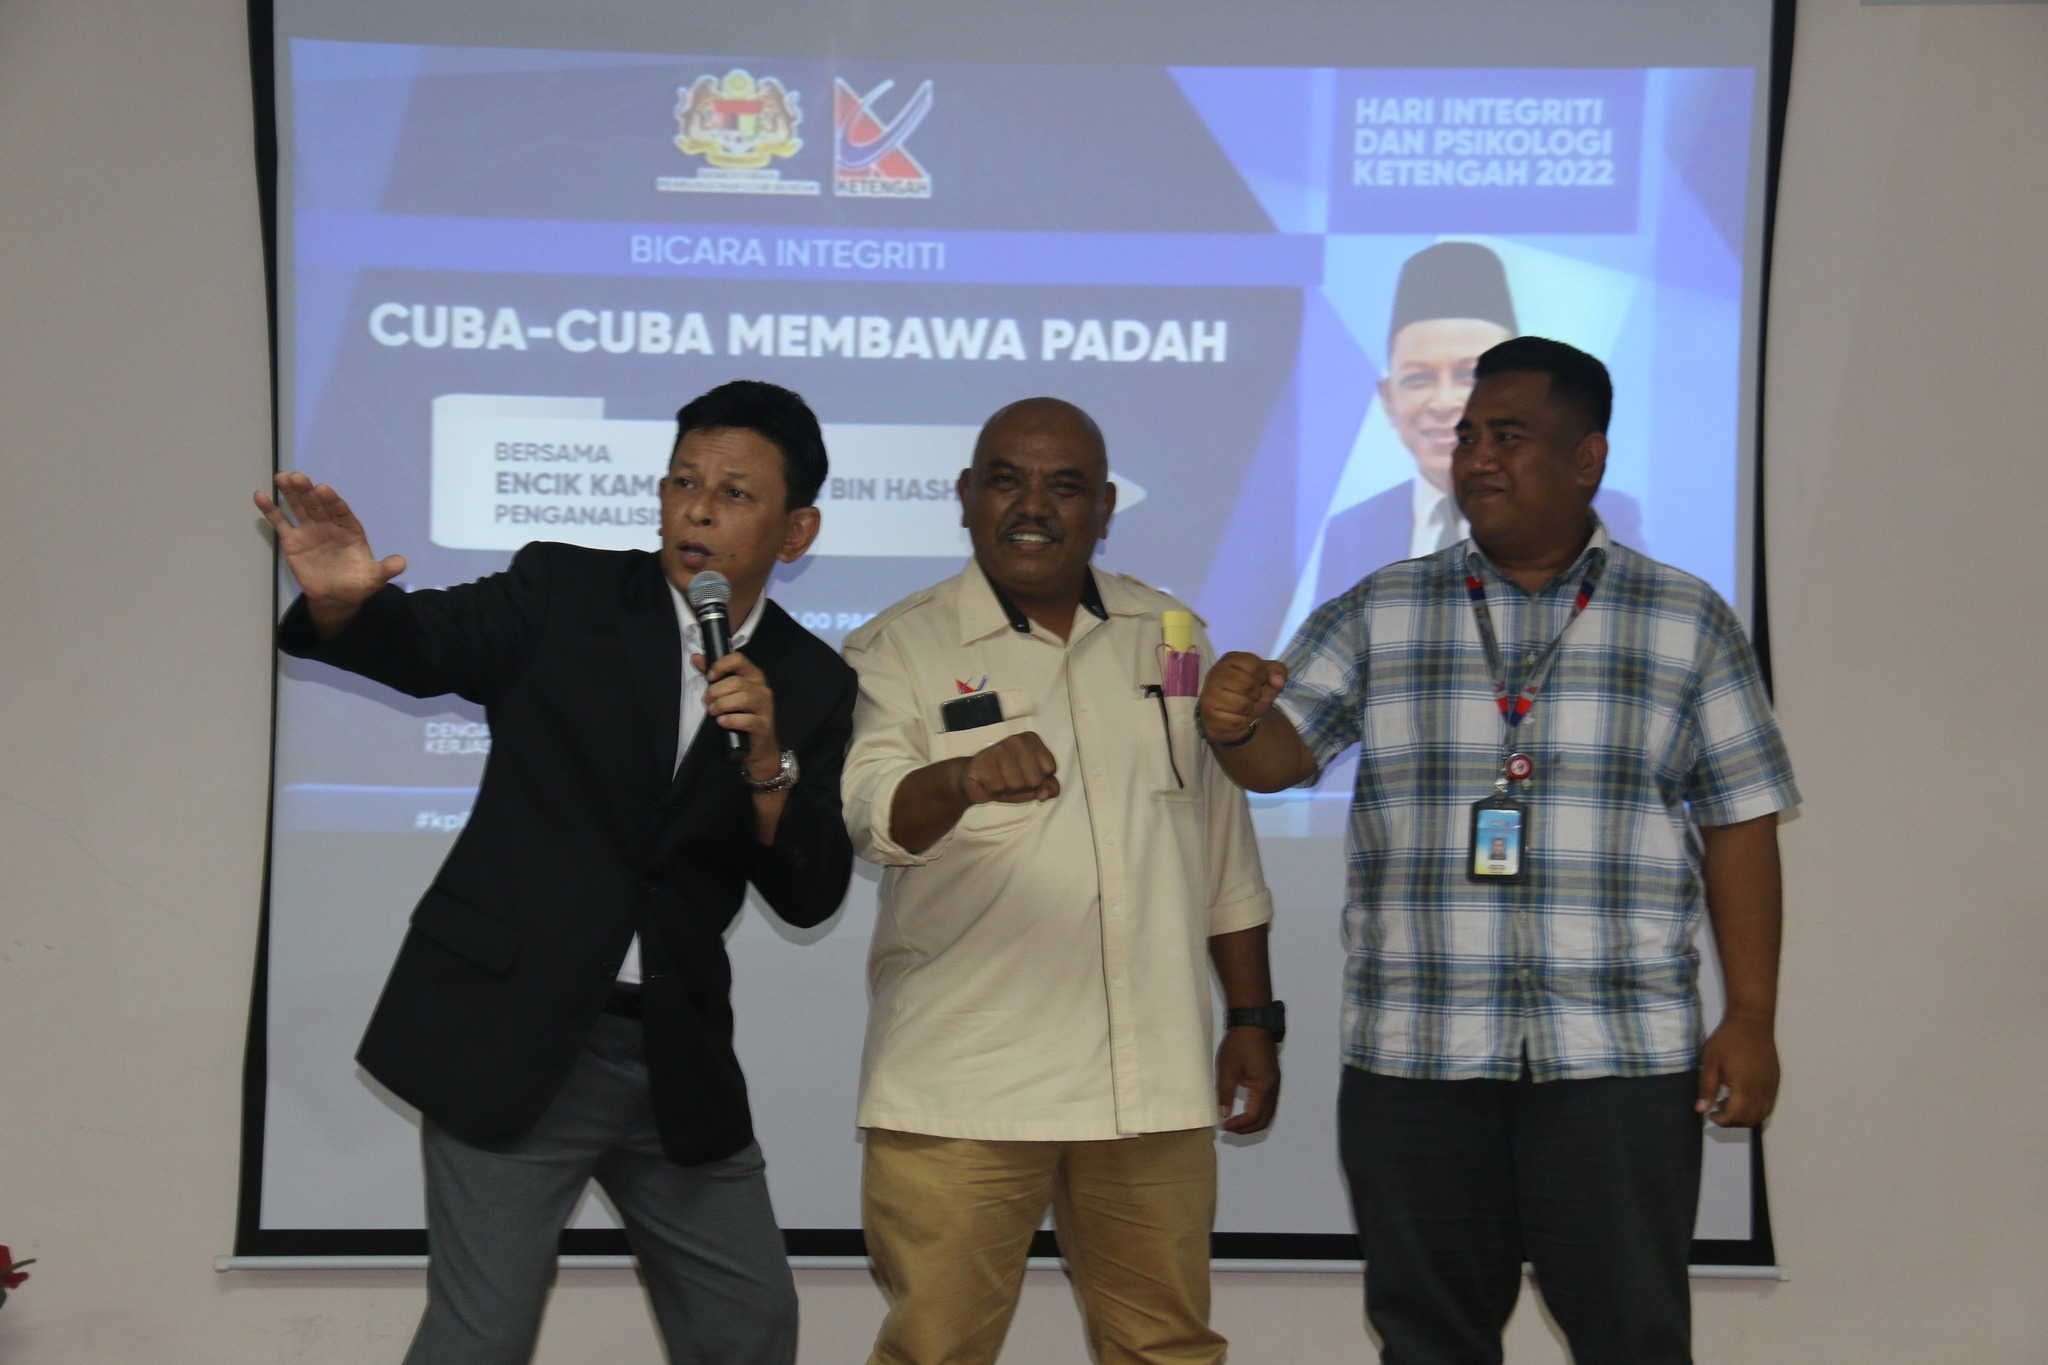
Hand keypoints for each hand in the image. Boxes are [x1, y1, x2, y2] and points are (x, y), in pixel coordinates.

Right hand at [254, 473, 405, 619]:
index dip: (332, 500)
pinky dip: (270, 509)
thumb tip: (402, 563)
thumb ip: (385, 569)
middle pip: (318, 505)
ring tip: (281, 477)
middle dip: (308, 491)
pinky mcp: (292, 540)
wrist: (336, 597)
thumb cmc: (357, 583)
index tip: (323, 489)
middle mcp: (329, 524)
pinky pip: (280, 522)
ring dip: (290, 492)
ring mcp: (310, 530)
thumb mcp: (373, 578)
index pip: (340, 511)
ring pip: (299, 507)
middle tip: (298, 477)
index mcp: (349, 529)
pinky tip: (261, 495)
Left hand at [694, 651, 782, 781]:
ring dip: (721, 705)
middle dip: (715, 691)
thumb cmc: (742, 717)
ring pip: (742, 699)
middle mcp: (763, 689)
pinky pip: (747, 720)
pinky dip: (731, 720)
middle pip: (736, 682)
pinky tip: (722, 722)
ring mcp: (765, 708)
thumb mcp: (729, 694)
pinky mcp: (763, 726)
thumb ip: (714, 676)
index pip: (739, 659)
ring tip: (713, 712)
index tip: (709, 676)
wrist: (760, 747)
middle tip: (707, 702)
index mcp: (754, 677)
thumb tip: (696, 658)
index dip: (721, 665)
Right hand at [955, 732, 1058, 804]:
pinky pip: (998, 788)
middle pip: (1035, 779)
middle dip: (1024, 788)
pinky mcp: (983, 761)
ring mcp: (998, 748)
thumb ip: (1050, 787)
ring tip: (1000, 781)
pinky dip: (994, 791)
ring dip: (1008, 790)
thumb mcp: (1035, 784)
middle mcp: (1017, 739)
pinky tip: (989, 782)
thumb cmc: (1009, 779)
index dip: (1040, 780)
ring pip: (1017, 785)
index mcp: (1032, 740)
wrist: (976, 781)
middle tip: (1011, 781)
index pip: (1050, 768)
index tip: (1027, 775)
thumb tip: (1044, 794)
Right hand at [1199, 652, 1286, 744]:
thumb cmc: (1248, 694)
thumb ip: (1278, 672)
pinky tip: (1234, 718)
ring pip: (1242, 705)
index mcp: (1230, 660)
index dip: (1263, 677)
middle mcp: (1216, 673)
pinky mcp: (1208, 714)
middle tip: (1249, 697)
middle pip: (1248, 685)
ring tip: (1242, 708)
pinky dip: (1241, 722)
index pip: (1255, 665)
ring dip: (1248, 710)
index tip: (1258, 682)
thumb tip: (1278, 681)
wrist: (1231, 718)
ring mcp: (1209, 694)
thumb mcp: (1267, 679)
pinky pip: (1235, 721)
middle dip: (1255, 695)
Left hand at [1216, 1027, 1279, 1133]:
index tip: (1225, 1125)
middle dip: (1248, 1128)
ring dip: (1254, 1121)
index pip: (1254, 1116)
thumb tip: (1224, 1114)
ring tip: (1237, 1121)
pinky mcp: (1273, 1077)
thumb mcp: (1227, 1069)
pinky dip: (1259, 1111)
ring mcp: (1275, 1083)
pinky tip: (1246, 1109)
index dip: (1240, 1124)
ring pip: (1269, 1112)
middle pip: (1265, 1118)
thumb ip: (1225, 1093)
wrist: (1253, 1023)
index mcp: (1263, 1087)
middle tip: (1230, 1128)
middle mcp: (1273, 1088)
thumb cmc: (1239, 1045)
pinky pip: (1269, 1103)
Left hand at [1696, 1016, 1778, 1126]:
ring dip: (1744, 1117)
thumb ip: (1707, 1088)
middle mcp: (1762, 1090)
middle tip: (1717, 1110)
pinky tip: (1742, 1098)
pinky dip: (1756, 1110)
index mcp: (1744, 1086)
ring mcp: (1771, 1087)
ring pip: (1761, 1115)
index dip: (1722, 1120)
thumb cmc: (1728, 1040)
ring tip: (1728, 1103)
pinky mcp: (1775, 1082)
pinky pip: (1768, 1105)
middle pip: (1750, 1119)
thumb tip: (1701, 1110)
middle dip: (1732, 1121)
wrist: (1751, 1023)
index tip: (1710, 1114)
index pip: (1736, 1116)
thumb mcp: (1710, 1062)